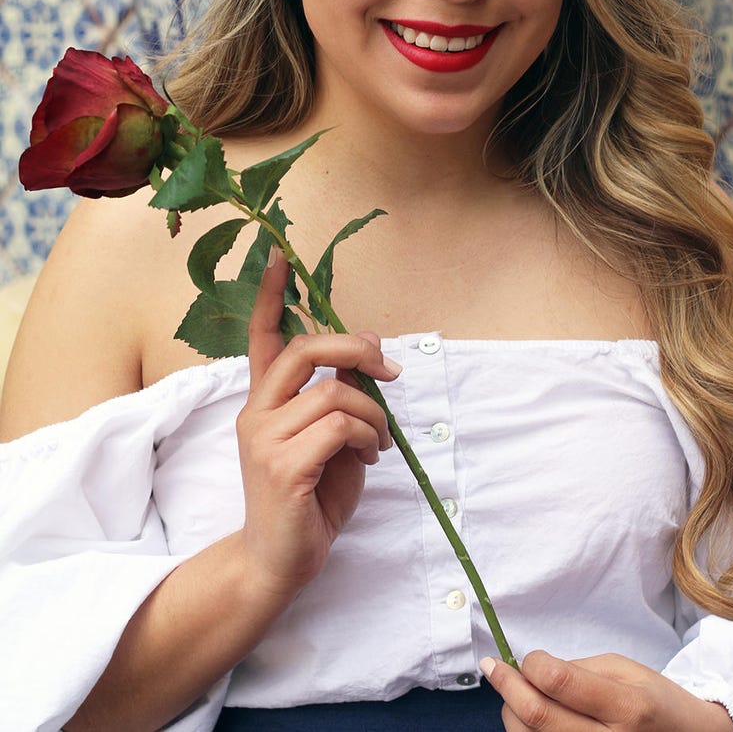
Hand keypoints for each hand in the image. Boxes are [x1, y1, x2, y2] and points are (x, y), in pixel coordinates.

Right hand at [235, 250, 399, 608]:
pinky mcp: (282, 466)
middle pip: (305, 349)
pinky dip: (368, 437)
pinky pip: (340, 426)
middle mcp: (256, 412)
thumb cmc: (309, 499)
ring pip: (335, 393)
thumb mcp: (331, 437)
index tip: (280, 257)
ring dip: (373, 415)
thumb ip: (342, 392)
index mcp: (265, 400)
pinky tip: (370, 458)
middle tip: (388, 371)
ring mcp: (264, 438)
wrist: (279, 563)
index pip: (261, 337)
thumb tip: (368, 343)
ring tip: (379, 442)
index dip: (269, 296)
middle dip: (355, 349)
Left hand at [482, 651, 732, 731]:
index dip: (531, 664)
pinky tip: (528, 718)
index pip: (558, 681)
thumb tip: (531, 670)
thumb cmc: (654, 701)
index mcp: (627, 706)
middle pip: (538, 716)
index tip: (528, 657)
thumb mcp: (625, 670)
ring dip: (511, 712)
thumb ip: (578, 669)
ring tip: (514, 694)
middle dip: (507, 686)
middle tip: (494, 667)